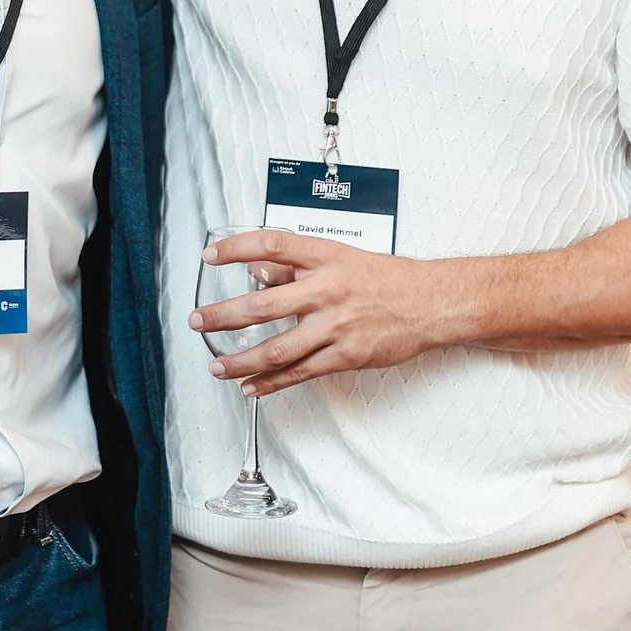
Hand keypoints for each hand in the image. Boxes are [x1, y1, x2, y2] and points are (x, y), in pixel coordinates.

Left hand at [191, 230, 468, 395]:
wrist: (431, 303)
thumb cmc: (387, 279)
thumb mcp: (342, 258)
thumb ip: (299, 267)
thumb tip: (258, 272)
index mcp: (326, 257)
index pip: (273, 244)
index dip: (237, 248)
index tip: (211, 254)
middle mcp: (328, 289)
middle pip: (264, 304)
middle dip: (224, 315)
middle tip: (199, 321)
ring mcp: (337, 325)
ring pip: (278, 347)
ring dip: (241, 360)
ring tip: (218, 366)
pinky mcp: (347, 355)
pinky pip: (301, 372)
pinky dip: (272, 382)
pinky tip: (252, 386)